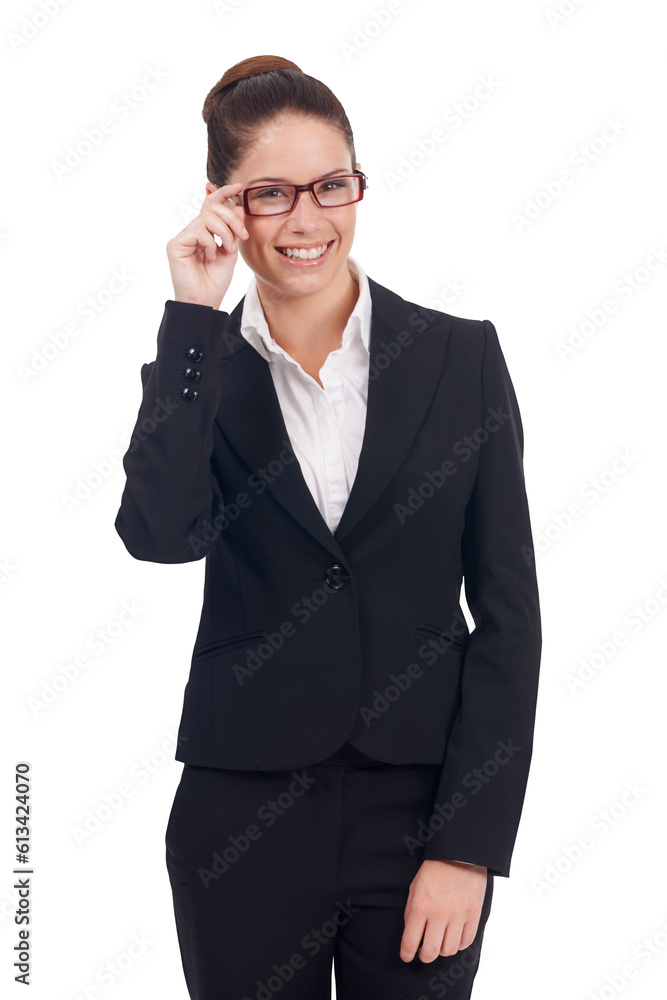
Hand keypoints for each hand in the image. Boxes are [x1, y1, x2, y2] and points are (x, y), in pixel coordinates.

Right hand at [166, 182, 248, 308]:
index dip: (223, 193)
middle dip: (232, 219)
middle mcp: (191, 231)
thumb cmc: (215, 281)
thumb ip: (233, 230)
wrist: (206, 301)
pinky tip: (211, 257)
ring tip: (228, 251)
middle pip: (212, 208)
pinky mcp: (176, 245)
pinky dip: (211, 243)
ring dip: (225, 233)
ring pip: (207, 218)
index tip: (239, 187)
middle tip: (242, 235)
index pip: (211, 205)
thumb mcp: (230, 252)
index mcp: (203, 232)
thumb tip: (237, 206)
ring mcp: (182, 237)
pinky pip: (198, 231)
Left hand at [400, 859, 486, 962]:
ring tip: (440, 941)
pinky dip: (459, 944)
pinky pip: (466, 941)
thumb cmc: (434, 870)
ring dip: (442, 950)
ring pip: (449, 950)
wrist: (460, 854)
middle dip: (424, 956)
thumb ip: (411, 912)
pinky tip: (454, 936)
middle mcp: (439, 914)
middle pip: (431, 952)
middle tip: (424, 952)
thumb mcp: (414, 887)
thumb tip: (412, 934)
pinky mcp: (474, 914)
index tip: (406, 956)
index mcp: (420, 906)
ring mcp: (458, 915)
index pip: (410, 942)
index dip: (406, 954)